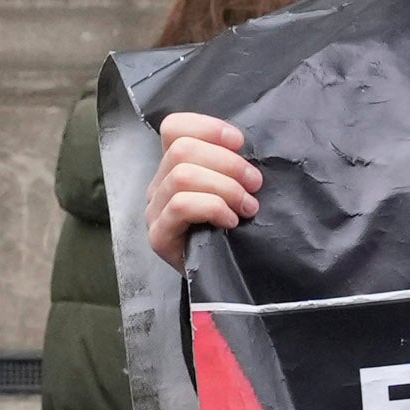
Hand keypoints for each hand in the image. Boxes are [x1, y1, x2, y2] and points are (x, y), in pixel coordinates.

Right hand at [148, 114, 258, 264]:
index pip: (174, 128)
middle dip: (227, 163)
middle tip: (254, 184)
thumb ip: (228, 167)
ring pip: (182, 176)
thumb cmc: (230, 232)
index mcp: (173, 167)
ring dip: (224, 187)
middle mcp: (158, 186)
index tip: (240, 142)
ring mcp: (155, 211)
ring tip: (247, 206)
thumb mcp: (231, 190)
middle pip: (182, 150)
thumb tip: (243, 147)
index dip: (208, 127)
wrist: (221, 282)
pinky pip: (181, 206)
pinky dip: (212, 207)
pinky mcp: (159, 236)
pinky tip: (230, 221)